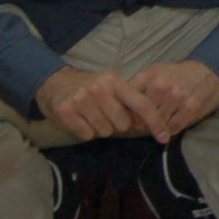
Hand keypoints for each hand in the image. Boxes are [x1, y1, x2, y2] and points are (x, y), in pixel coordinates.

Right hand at [33, 65, 147, 139]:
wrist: (53, 82)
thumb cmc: (88, 87)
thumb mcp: (109, 86)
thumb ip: (127, 101)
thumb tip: (145, 123)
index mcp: (114, 81)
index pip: (141, 104)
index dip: (155, 122)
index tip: (165, 137)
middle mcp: (100, 89)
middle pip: (122, 124)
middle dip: (116, 125)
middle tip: (104, 114)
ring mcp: (82, 100)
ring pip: (104, 132)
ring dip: (99, 128)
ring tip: (90, 115)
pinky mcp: (67, 112)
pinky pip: (87, 135)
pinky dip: (84, 132)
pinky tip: (79, 119)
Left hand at [119, 58, 218, 142]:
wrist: (208, 71)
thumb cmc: (177, 74)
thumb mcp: (155, 72)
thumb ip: (138, 86)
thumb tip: (120, 105)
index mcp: (149, 76)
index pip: (128, 99)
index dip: (125, 111)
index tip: (126, 116)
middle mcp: (161, 86)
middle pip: (142, 115)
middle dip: (140, 122)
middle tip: (142, 124)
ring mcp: (176, 98)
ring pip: (157, 123)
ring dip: (155, 128)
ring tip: (157, 125)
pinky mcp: (190, 109)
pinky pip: (172, 128)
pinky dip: (169, 131)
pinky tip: (169, 126)